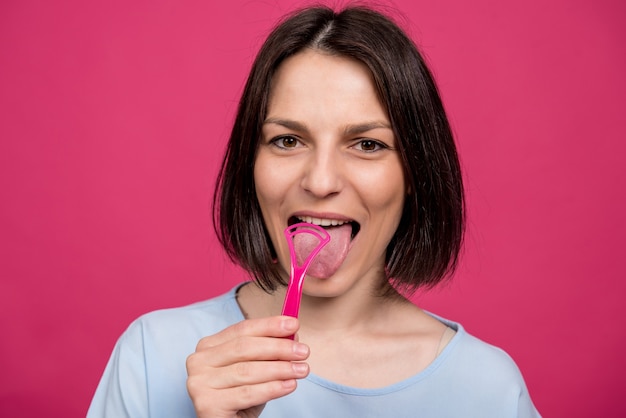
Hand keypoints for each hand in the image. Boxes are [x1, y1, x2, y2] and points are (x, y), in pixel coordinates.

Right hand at [186, 316, 309, 417]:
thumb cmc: (242, 397)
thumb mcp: (256, 369)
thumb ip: (269, 351)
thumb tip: (292, 335)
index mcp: (209, 346)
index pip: (242, 329)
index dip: (269, 325)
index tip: (294, 324)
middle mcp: (198, 361)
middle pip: (244, 348)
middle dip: (278, 348)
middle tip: (303, 351)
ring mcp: (199, 383)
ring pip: (247, 371)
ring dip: (280, 369)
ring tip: (302, 370)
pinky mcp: (206, 404)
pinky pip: (246, 393)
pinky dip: (272, 388)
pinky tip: (289, 385)